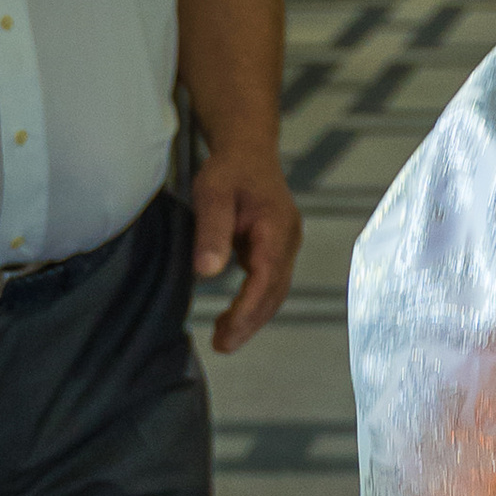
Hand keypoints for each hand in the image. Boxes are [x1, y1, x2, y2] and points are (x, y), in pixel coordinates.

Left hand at [189, 147, 301, 353]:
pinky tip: (233, 315)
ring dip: (252, 318)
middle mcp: (289, 241)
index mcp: (277, 229)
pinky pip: (270, 283)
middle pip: (275, 293)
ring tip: (224, 338)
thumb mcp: (212, 194)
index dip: (247, 310)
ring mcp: (286, 246)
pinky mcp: (278, 249)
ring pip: (275, 292)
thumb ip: (211, 232)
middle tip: (222, 345)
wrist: (248, 150)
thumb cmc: (230, 169)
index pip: (266, 279)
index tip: (227, 333)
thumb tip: (207, 273)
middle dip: (250, 323)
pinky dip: (254, 303)